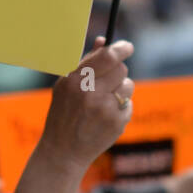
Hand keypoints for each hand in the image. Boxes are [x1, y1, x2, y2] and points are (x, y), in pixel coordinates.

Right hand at [35, 36, 133, 173]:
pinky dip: (120, 108)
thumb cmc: (64, 113)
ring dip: (120, 90)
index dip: (120, 49)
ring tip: (104, 101)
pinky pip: (128, 104)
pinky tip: (105, 117)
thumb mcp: (65, 85)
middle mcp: (90, 94)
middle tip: (109, 80)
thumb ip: (85, 62)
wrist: (63, 151)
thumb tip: (103, 41)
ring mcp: (105, 109)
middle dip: (118, 71)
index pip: (107, 56)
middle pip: (121, 69)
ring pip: (128, 85)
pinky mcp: (116, 123)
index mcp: (75, 80)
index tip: (127, 47)